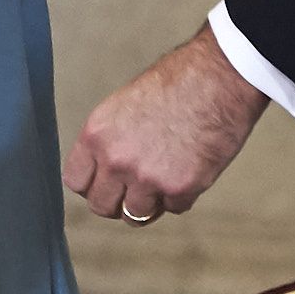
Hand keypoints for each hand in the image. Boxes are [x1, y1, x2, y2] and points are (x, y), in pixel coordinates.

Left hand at [64, 25, 270, 220]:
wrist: (218, 78)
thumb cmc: (177, 82)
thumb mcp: (124, 105)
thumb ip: (111, 140)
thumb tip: (107, 167)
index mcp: (97, 135)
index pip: (76, 181)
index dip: (93, 184)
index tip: (106, 182)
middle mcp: (116, 160)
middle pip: (101, 206)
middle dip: (117, 201)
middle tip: (135, 190)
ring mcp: (147, 178)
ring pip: (136, 215)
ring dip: (150, 202)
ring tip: (166, 177)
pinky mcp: (180, 188)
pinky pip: (173, 208)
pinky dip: (182, 195)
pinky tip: (190, 167)